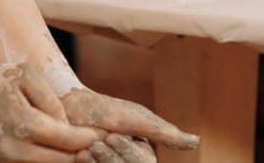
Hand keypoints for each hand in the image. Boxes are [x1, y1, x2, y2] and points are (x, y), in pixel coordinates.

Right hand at [0, 59, 101, 161]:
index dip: (90, 139)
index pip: (68, 141)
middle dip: (81, 155)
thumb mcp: (27, 76)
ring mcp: (3, 162)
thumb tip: (66, 125)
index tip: (103, 135)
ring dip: (62, 160)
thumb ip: (52, 101)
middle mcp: (14, 150)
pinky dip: (43, 161)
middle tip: (99, 147)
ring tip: (79, 150)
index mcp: (25, 125)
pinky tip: (55, 151)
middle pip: (60, 162)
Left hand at [59, 88, 198, 162]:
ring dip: (99, 162)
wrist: (66, 107)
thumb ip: (165, 134)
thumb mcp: (136, 120)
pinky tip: (79, 155)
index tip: (113, 135)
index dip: (128, 154)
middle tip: (99, 141)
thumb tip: (197, 142)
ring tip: (86, 148)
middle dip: (112, 159)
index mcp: (141, 154)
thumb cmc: (103, 110)